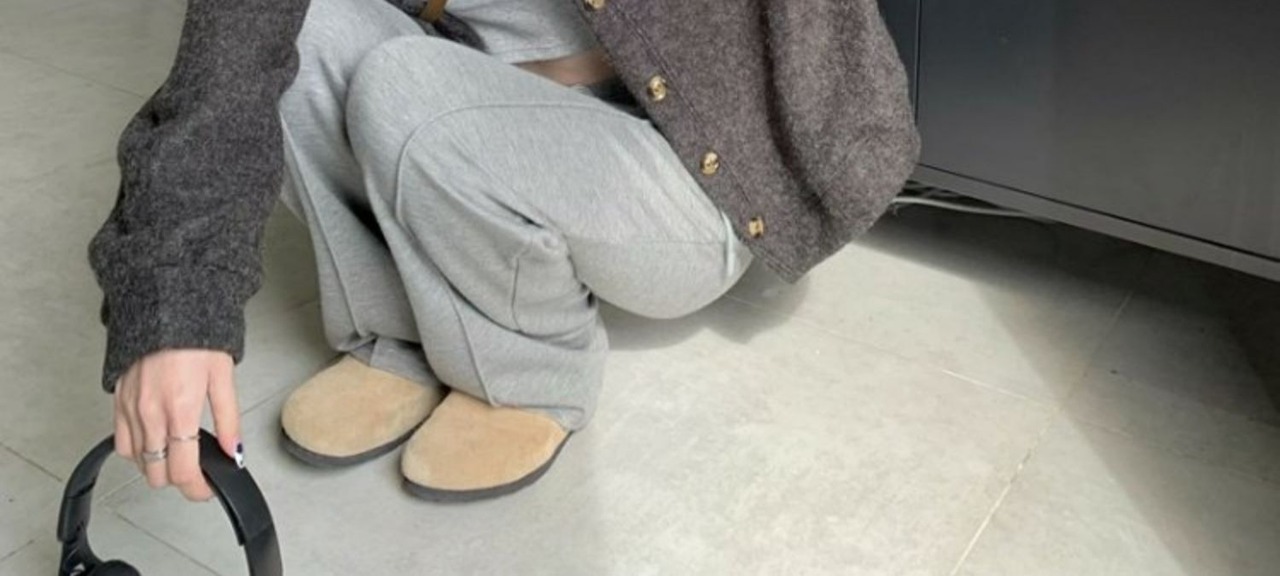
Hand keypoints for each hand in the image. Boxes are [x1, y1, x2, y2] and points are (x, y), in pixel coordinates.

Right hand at [114, 350, 240, 501]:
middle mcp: (151, 413)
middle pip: (157, 473)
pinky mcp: (118, 401)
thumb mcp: (223, 377)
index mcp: (180, 409)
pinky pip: (121, 442)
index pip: (183, 470)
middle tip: (197, 471)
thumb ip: (228, 420)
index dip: (197, 489)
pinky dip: (137, 450)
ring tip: (178, 454)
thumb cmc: (196, 336)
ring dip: (157, 466)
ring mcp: (131, 408)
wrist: (163, 307)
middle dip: (178, 479)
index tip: (207, 488)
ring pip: (138, 462)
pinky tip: (155, 441)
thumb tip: (234, 452)